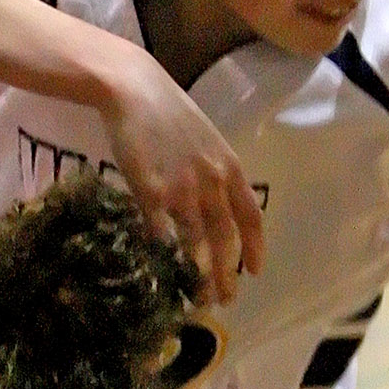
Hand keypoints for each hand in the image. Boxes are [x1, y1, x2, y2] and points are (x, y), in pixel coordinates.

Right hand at [97, 49, 265, 303]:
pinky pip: (159, 230)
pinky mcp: (149, 189)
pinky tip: (161, 268)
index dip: (255, 248)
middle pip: (226, 238)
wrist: (132, 88)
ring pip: (196, 243)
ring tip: (198, 297)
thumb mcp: (205, 140)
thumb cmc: (167, 112)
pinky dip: (163, 253)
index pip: (251, 216)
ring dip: (199, 274)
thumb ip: (214, 173)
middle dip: (228, 274)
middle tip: (225, 300)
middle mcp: (211, 180)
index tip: (255, 272)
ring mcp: (181, 186)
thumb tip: (218, 206)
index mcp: (229, 167)